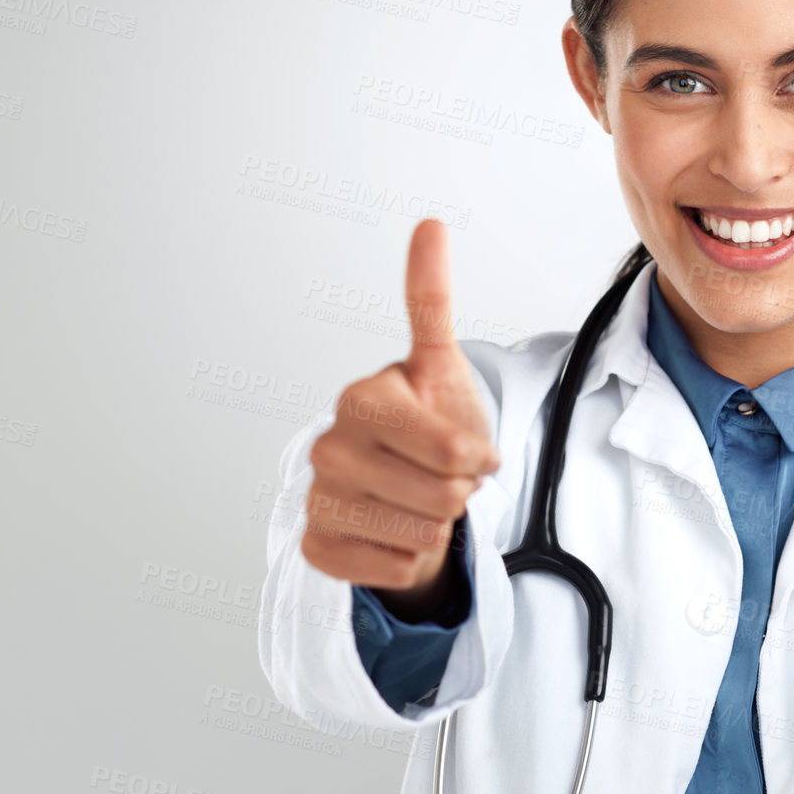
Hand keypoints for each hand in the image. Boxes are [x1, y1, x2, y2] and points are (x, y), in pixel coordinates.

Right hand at [300, 219, 499, 613]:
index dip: (476, 456)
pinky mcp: (317, 547)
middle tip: (443, 476)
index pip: (449, 449)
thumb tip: (429, 224)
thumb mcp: (439, 365)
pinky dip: (411, 559)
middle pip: (442, 497)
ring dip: (436, 526)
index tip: (472, 449)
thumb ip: (430, 301)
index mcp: (361, 399)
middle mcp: (328, 447)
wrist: (404, 485)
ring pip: (422, 536)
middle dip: (459, 492)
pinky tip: (395, 532)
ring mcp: (317, 499)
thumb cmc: (425, 425)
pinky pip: (396, 568)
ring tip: (419, 500)